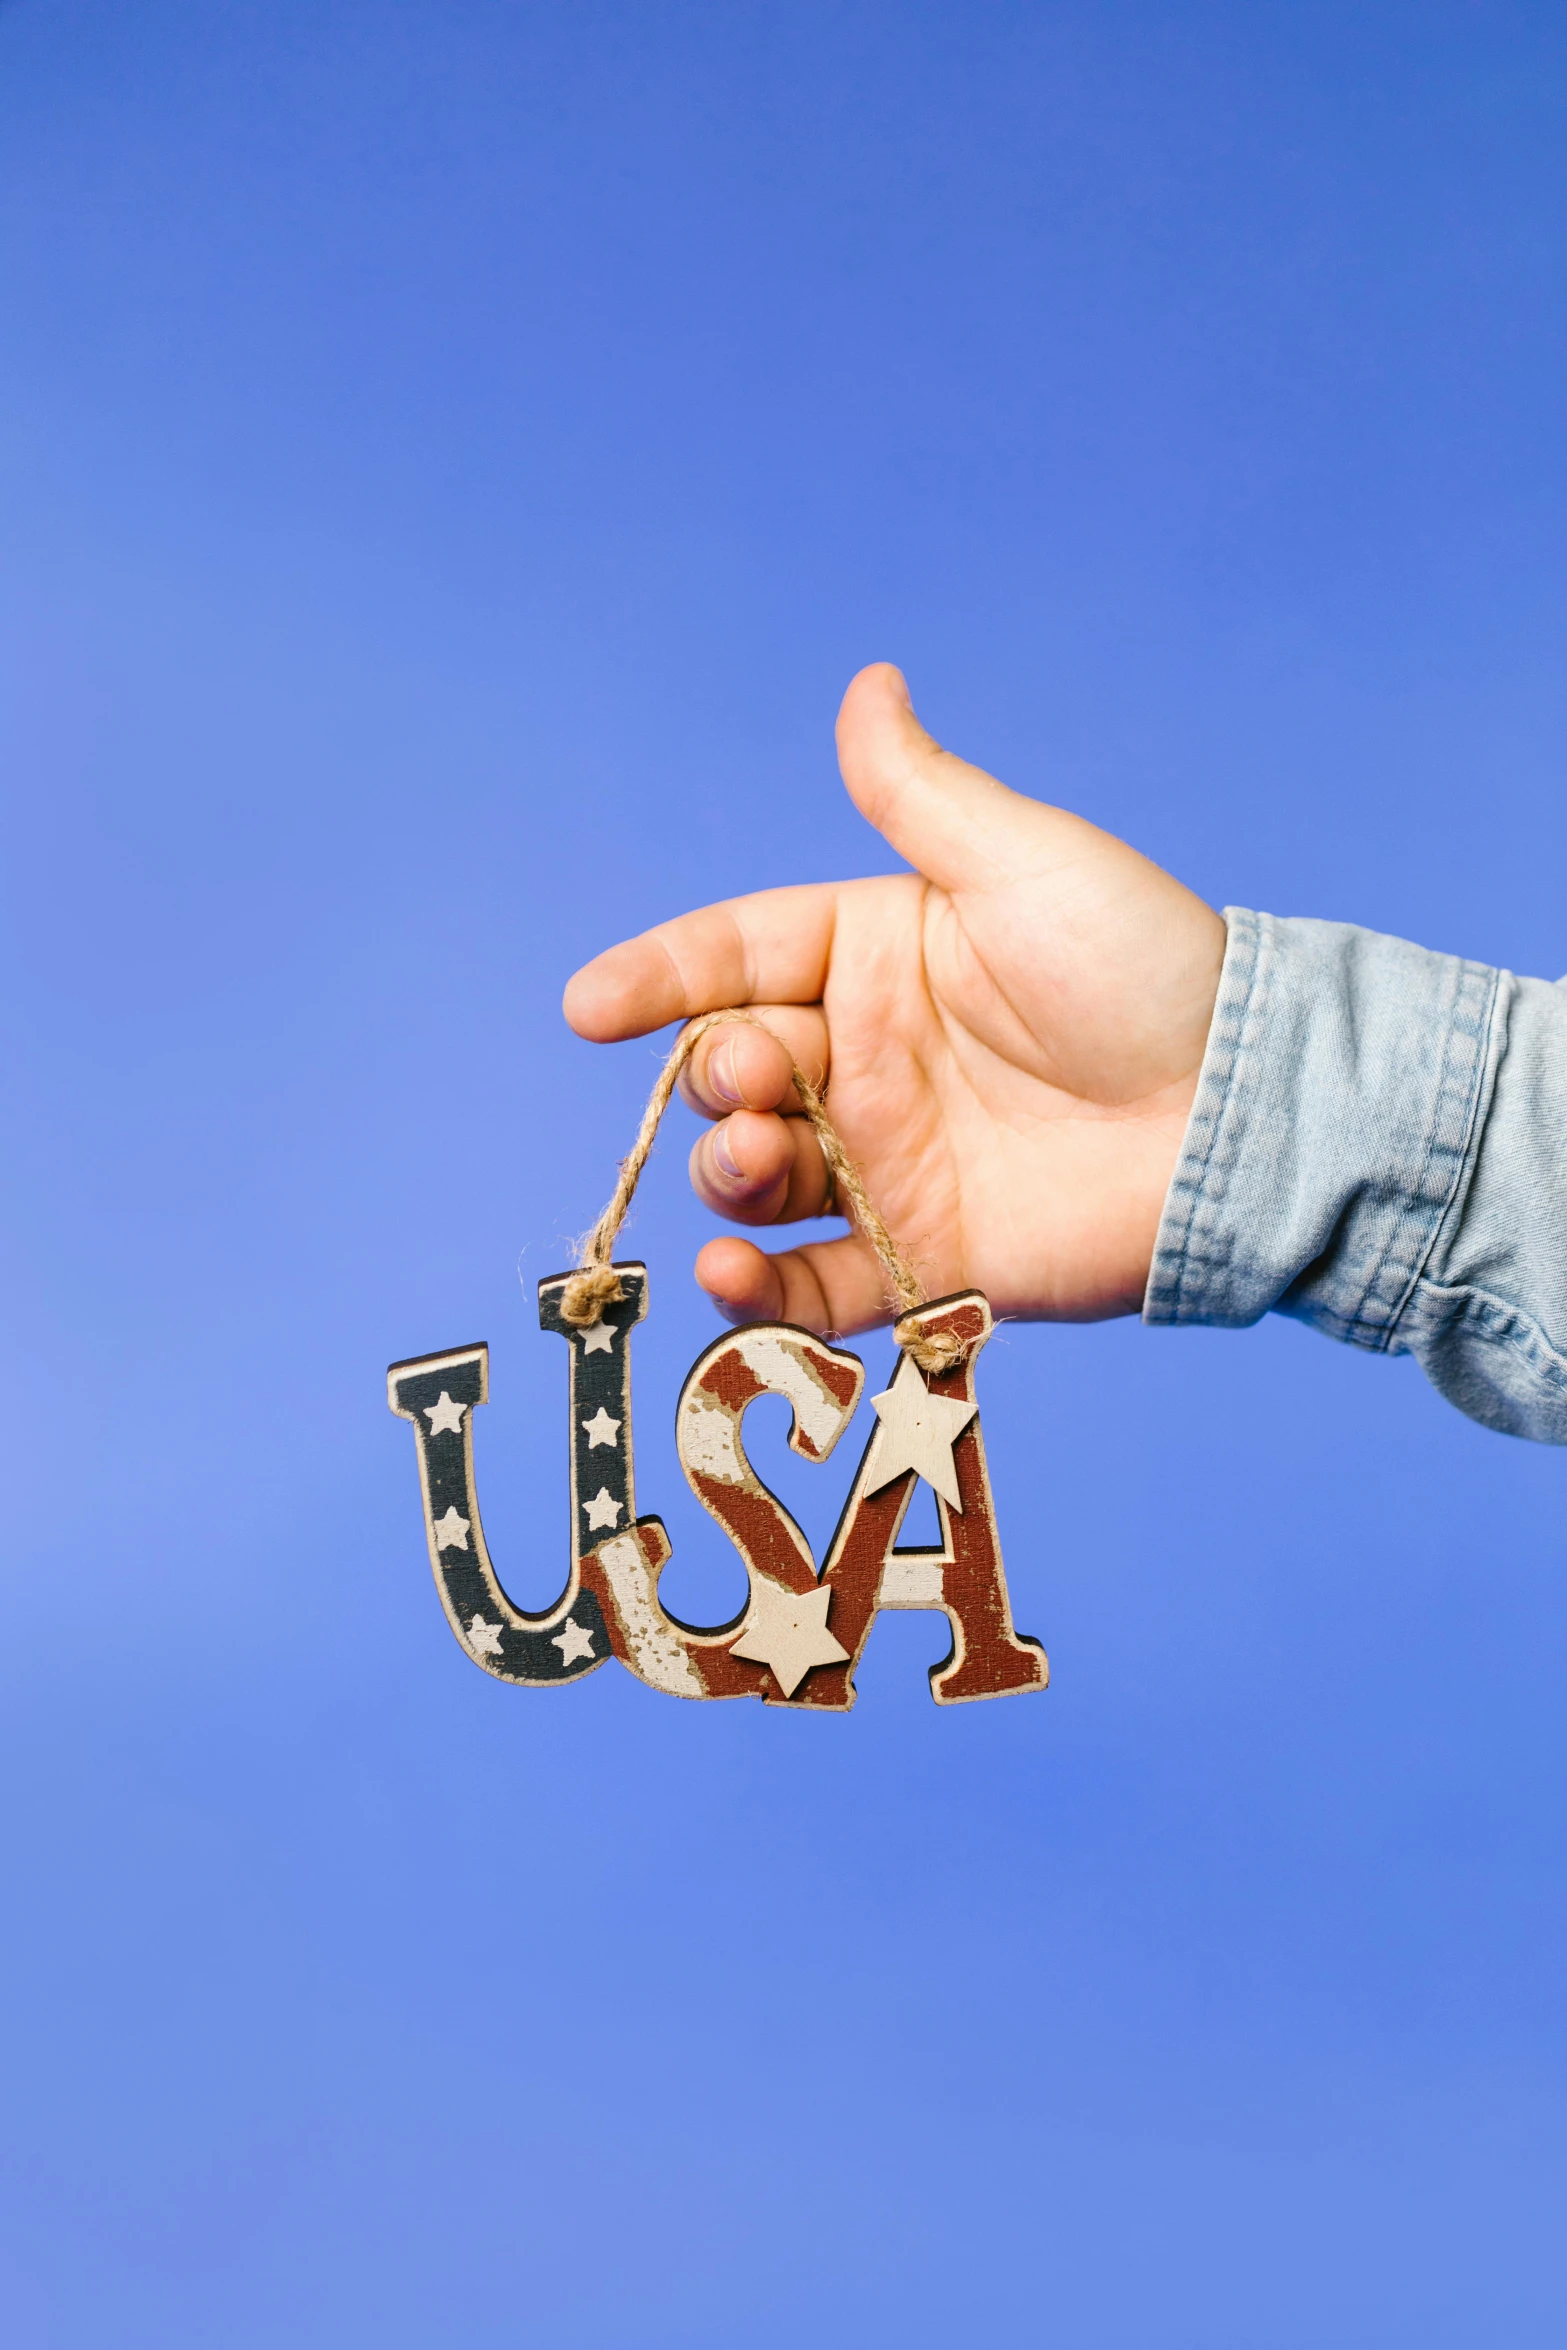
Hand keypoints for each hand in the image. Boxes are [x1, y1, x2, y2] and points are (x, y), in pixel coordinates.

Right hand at [563, 665, 1225, 1335]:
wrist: (1240, 1117)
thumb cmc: (1146, 972)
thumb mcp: (1026, 865)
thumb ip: (921, 796)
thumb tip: (866, 681)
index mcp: (876, 958)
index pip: (737, 958)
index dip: (659, 978)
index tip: (590, 1006)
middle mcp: (867, 1064)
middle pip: (734, 1072)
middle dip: (716, 1082)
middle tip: (756, 1089)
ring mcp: (888, 1167)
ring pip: (756, 1179)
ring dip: (725, 1174)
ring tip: (755, 1166)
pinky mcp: (923, 1261)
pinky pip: (813, 1288)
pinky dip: (758, 1293)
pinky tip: (733, 1277)